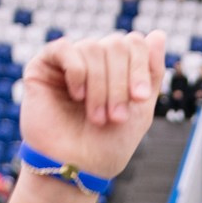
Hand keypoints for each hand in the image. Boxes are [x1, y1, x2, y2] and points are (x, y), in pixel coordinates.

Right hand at [0, 31, 166, 202]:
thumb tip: (158, 34)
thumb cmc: (107, 145)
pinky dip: (77, 72)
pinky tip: (77, 95)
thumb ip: (151, 72)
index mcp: (116, 68)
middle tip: (115, 116)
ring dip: (100, 86)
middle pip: (115, 44)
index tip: (140, 97)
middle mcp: (93, 61)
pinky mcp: (43, 67)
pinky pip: (65, 49)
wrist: (77, 168)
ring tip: (96, 117)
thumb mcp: (141, 109)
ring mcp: (68, 62)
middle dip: (119, 82)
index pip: (134, 43)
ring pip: (92, 47)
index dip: (140, 66)